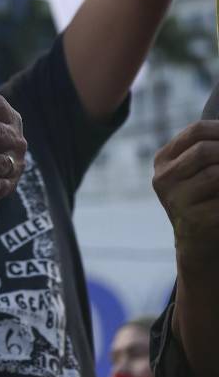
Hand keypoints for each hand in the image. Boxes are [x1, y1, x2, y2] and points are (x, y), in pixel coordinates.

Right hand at [153, 120, 218, 269]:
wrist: (200, 245)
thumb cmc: (206, 200)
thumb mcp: (198, 170)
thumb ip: (210, 150)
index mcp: (164, 160)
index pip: (196, 131)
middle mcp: (164, 178)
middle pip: (205, 150)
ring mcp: (176, 200)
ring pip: (215, 174)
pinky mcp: (194, 220)